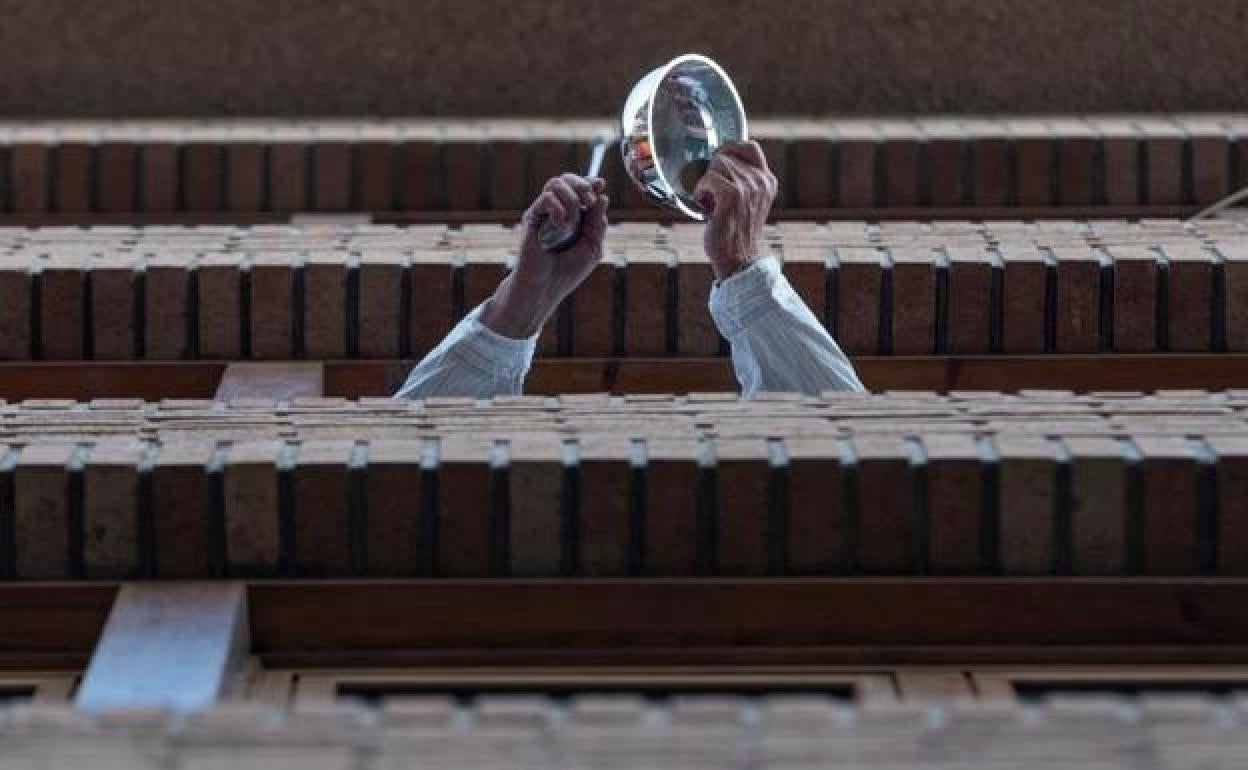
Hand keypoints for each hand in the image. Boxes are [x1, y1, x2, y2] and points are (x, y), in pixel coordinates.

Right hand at [481, 174, 608, 337]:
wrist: (546, 287)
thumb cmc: (568, 270)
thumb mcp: (593, 247)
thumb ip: (598, 223)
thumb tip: (603, 196)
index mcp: (573, 214)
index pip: (580, 187)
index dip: (591, 182)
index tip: (600, 184)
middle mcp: (557, 210)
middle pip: (567, 178)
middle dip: (582, 185)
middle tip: (588, 201)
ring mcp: (543, 212)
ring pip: (556, 183)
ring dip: (571, 200)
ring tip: (571, 222)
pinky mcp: (531, 217)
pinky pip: (546, 198)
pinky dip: (559, 209)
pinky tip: (560, 226)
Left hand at [692, 141, 777, 280]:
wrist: (738, 258)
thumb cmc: (736, 231)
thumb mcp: (748, 200)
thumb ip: (743, 180)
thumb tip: (720, 159)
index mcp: (767, 180)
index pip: (749, 146)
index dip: (729, 149)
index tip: (718, 165)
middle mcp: (761, 181)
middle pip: (727, 155)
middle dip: (712, 171)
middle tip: (711, 192)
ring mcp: (748, 187)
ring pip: (716, 164)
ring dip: (706, 181)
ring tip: (709, 201)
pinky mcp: (732, 196)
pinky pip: (708, 178)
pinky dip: (700, 190)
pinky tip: (704, 205)